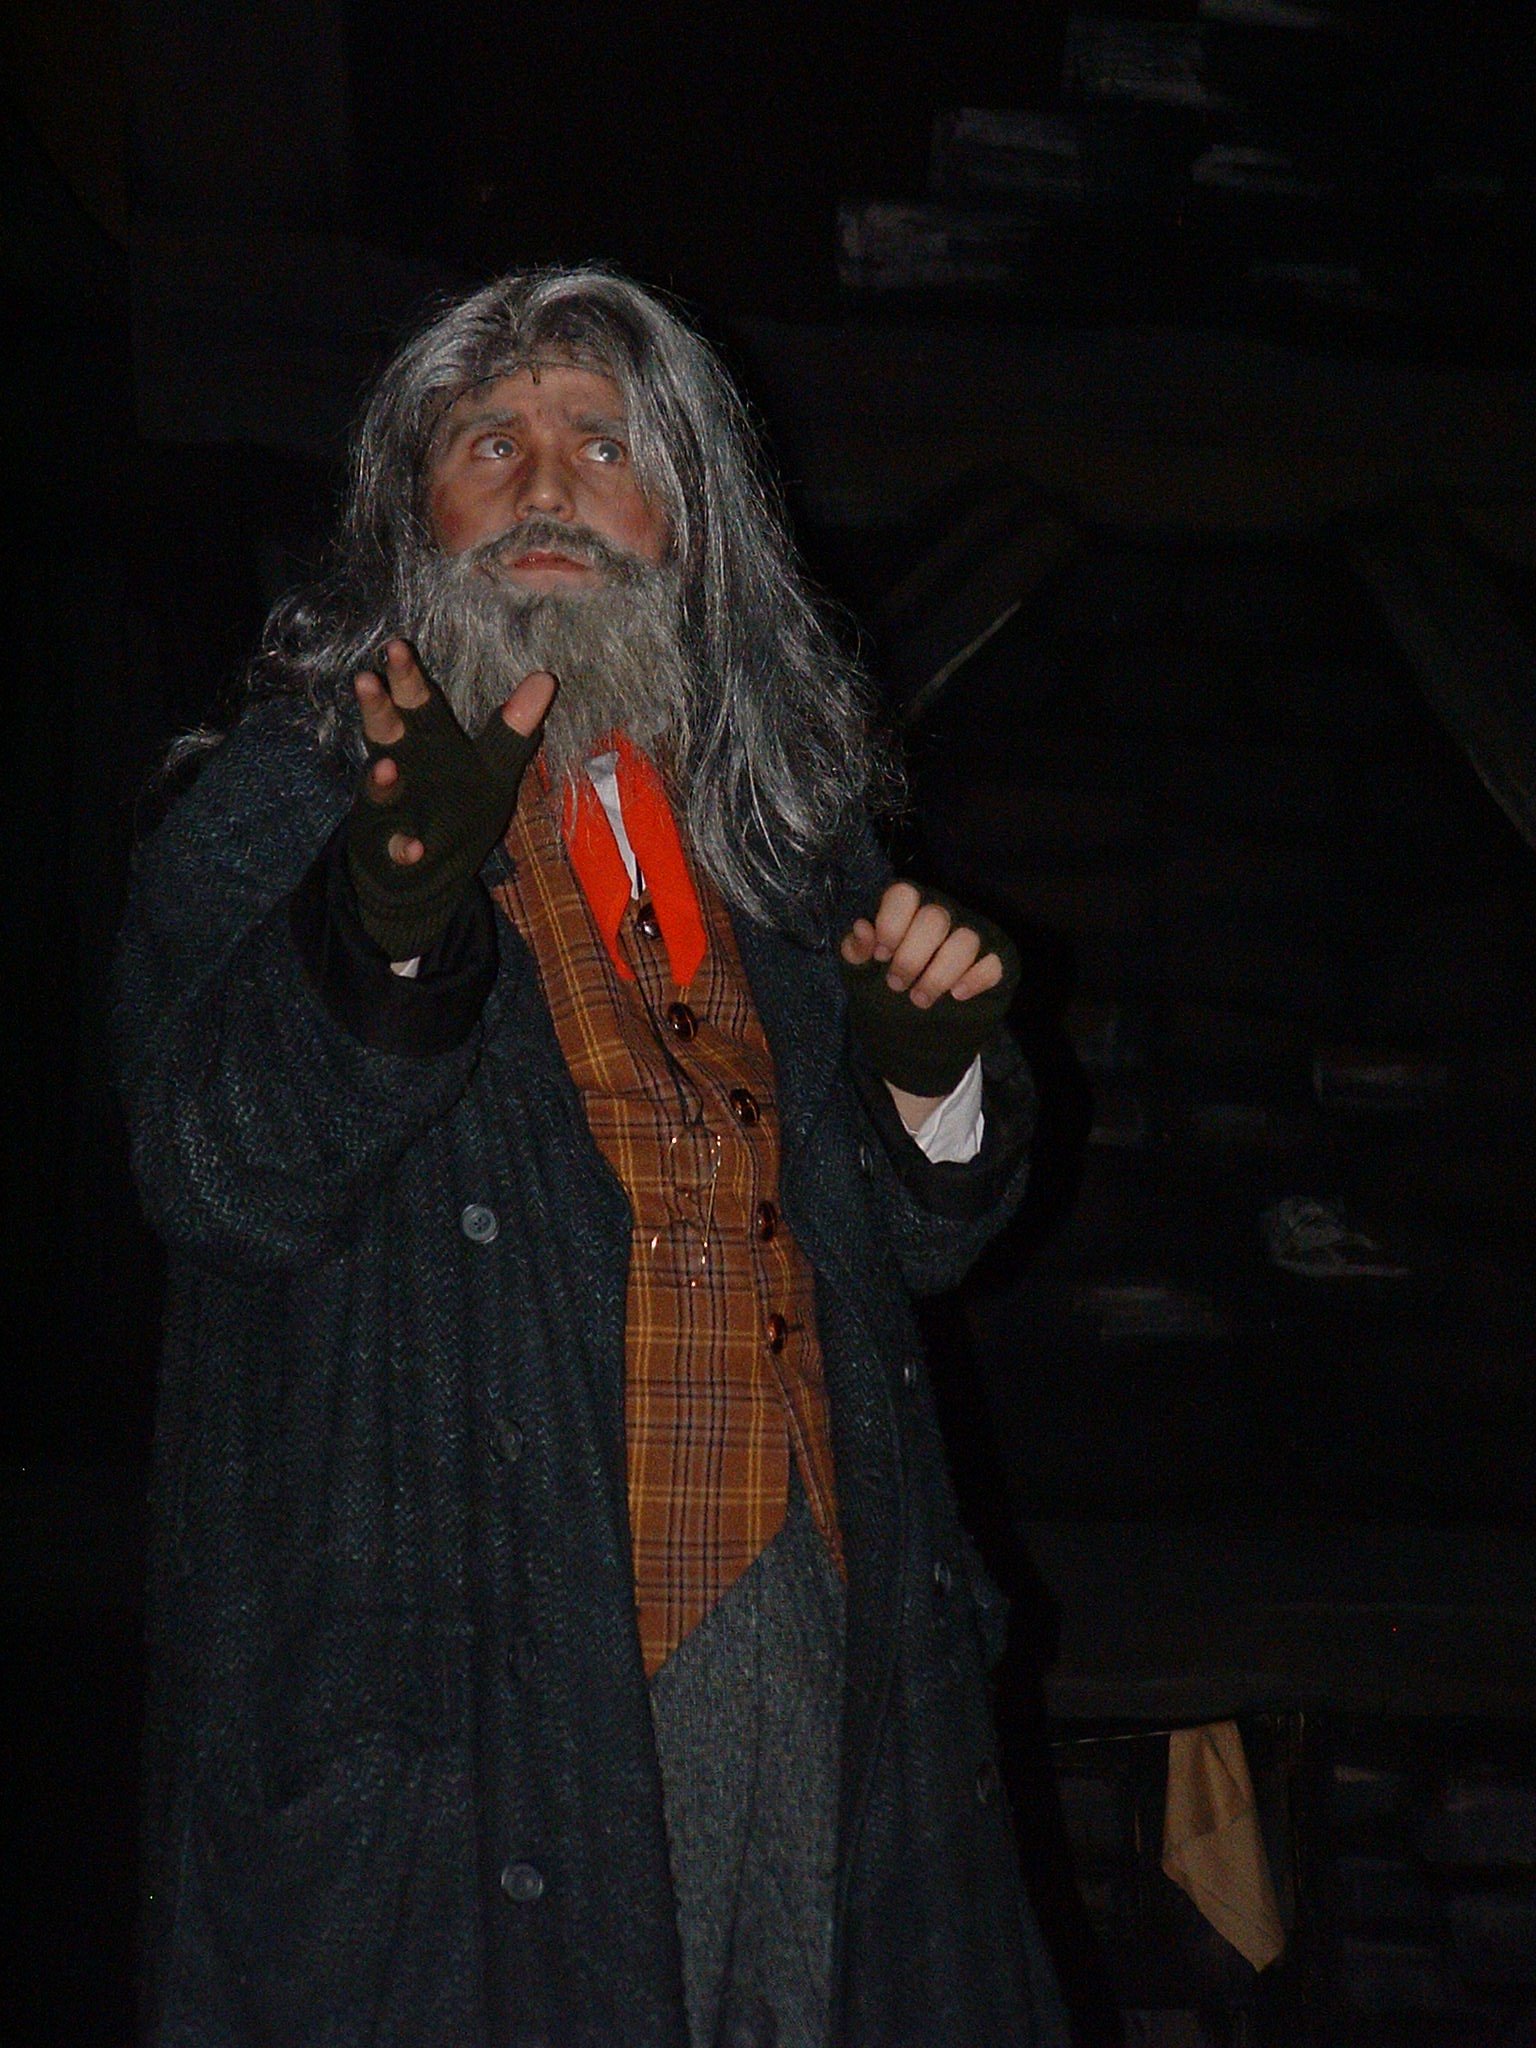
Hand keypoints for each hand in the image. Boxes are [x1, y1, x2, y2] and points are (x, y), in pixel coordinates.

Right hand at [346, 640, 557, 960]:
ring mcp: (391, 807)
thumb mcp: (492, 766)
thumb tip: (546, 678)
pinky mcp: (390, 847)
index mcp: (427, 741)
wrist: (425, 868)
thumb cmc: (455, 805)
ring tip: (388, 768)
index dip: (407, 677)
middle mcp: (401, 765)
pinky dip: (403, 847)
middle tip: (367, 680)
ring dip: (382, 778)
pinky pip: (396, 847)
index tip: (396, 646)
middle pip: (386, 731)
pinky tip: (413, 848)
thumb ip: (514, 727)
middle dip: (377, 708)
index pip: (416, 702)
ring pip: (379, 787)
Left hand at [839, 882, 1018, 1120]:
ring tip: (920, 1000)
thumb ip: (856, 950)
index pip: (904, 894)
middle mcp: (942, 916)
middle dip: (911, 957)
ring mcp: (971, 937)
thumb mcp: (861, 973)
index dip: (891, 923)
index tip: (881, 956)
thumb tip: (862, 928)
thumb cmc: (884, 992)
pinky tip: (956, 995)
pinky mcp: (994, 962)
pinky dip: (975, 979)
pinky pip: (993, 962)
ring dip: (938, 975)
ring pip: (965, 940)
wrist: (911, 1036)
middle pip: (935, 917)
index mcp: (907, 910)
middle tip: (896, 985)